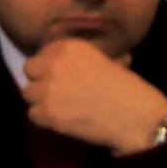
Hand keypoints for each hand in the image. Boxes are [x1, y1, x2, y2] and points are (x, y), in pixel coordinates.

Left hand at [16, 35, 166, 155]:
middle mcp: (55, 64)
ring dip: (41, 100)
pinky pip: (32, 114)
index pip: (43, 52)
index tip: (62, 75)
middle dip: (41, 79)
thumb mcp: (107, 60)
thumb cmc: (129, 88)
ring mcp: (48, 89)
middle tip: (56, 91)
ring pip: (27, 93)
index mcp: (70, 47)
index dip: (51, 65)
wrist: (138, 117)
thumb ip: (82, 60)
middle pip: (29, 69)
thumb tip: (71, 65)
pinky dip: (44, 119)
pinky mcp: (47, 113)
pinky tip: (61, 120)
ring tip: (60, 106)